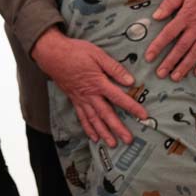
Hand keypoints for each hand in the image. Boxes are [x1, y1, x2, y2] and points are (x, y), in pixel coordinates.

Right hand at [30, 29, 145, 146]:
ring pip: (94, 119)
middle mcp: (90, 95)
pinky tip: (94, 136)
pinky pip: (82, 117)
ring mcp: (81, 99)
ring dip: (104, 132)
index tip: (143, 115)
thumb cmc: (75, 52)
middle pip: (106, 114)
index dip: (132, 107)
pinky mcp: (74, 100)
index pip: (119, 98)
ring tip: (112, 144)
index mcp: (98, 83)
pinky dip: (88, 128)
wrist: (52, 54)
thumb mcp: (97, 54)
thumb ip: (114, 68)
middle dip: (118, 128)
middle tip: (128, 139)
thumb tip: (130, 80)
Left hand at [145, 0, 195, 80]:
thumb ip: (170, 3)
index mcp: (186, 15)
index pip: (168, 34)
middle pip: (180, 48)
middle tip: (160, 74)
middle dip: (169, 62)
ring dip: (184, 66)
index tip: (149, 57)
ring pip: (195, 53)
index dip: (157, 46)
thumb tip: (155, 16)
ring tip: (175, 77)